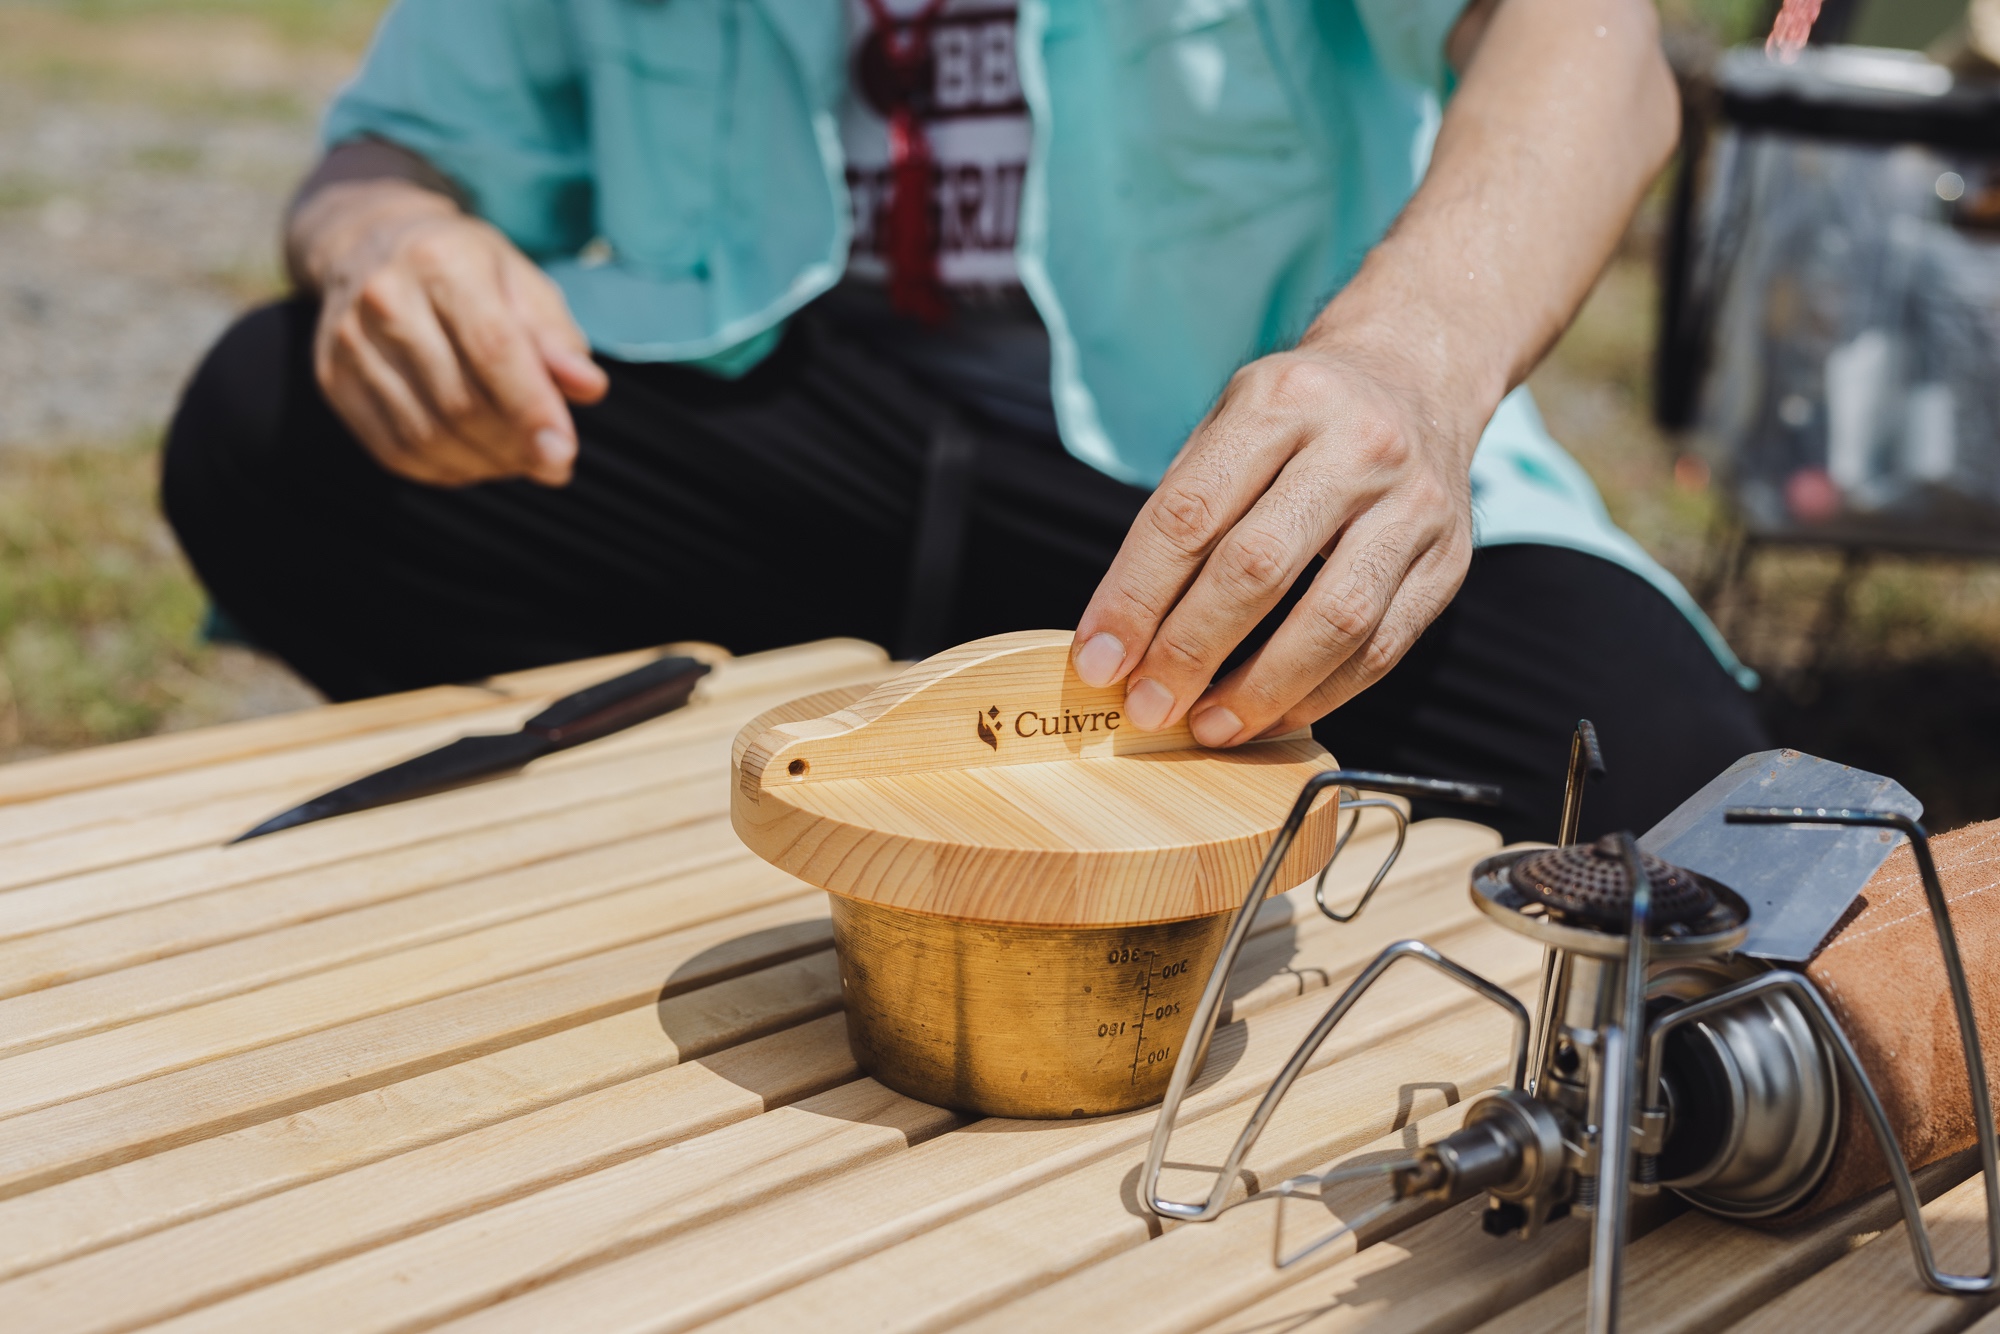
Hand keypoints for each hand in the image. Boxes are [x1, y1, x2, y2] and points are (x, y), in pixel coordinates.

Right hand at [293, 179, 607, 486]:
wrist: (369, 242)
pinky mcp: (332, 379)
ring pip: (427, 435)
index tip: (563, 456)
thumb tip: (588, 388)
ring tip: (518, 457)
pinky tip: (475, 458)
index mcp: (442, 261)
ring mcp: (349, 341)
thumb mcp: (521, 282)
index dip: (532, 411)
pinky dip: (445, 469)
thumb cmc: (466, 268)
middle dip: (515, 446)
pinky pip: (395, 450)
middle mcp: (386, 298)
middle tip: (552, 461)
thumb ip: (556, 337)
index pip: (493, 350)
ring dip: (485, 463)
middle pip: (460, 402)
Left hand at [1070, 335, 1478, 745]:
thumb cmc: (1297, 420)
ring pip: (1334, 621)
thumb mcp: (1230, 424)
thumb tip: (1119, 638)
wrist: (1415, 380)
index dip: (1136, 597)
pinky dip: (1319, 696)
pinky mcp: (1450, 562)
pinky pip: (1381, 650)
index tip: (1097, 662)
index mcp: (1281, 400)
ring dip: (1260, 690)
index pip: (1190, 514)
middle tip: (1147, 705)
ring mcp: (1415, 504)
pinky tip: (1270, 715)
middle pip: (1258, 568)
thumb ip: (1179, 516)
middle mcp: (1357, 445)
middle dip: (1190, 651)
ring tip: (1207, 726)